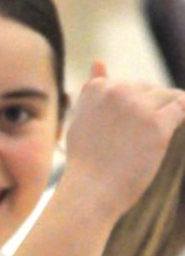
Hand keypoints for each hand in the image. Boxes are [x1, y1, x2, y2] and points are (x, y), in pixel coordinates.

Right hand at [63, 61, 184, 220]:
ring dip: (166, 114)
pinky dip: (183, 111)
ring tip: (150, 141)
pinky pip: (181, 107)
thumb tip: (98, 60)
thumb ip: (92, 90)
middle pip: (150, 90)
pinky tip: (175, 121)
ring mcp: (138, 106)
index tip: (123, 134)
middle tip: (134, 143)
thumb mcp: (82, 121)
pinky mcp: (157, 124)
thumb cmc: (86, 163)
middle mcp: (117, 90)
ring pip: (167, 97)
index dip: (132, 109)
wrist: (89, 194)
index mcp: (97, 88)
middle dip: (150, 111)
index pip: (129, 86)